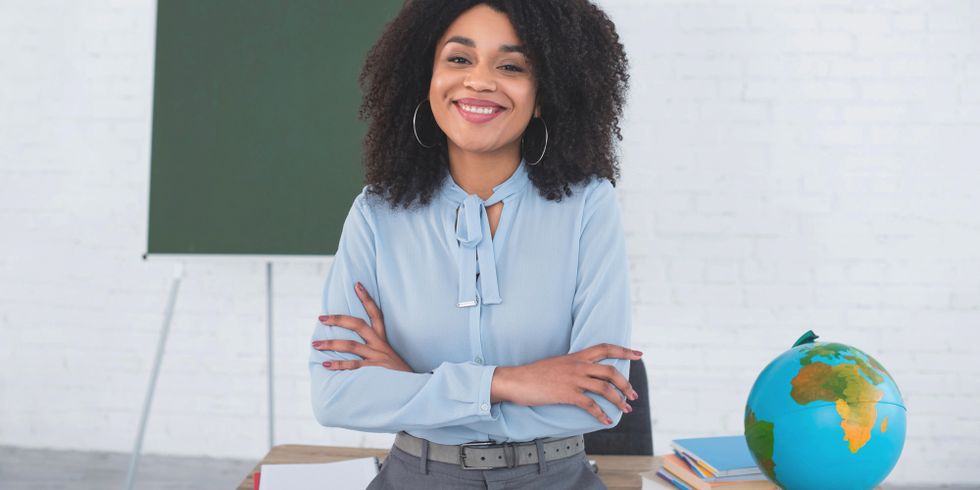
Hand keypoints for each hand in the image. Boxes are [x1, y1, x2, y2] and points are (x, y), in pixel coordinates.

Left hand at [313, 281, 413, 372]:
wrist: (413, 387)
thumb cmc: (398, 374)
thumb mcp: (389, 357)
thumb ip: (375, 351)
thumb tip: (356, 347)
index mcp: (383, 340)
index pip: (376, 314)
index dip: (367, 298)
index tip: (357, 284)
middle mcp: (380, 345)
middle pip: (358, 325)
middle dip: (339, 319)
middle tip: (321, 317)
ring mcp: (377, 357)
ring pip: (352, 345)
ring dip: (331, 344)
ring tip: (315, 344)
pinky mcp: (375, 370)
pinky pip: (354, 365)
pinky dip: (339, 364)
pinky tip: (326, 365)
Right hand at [491, 343, 641, 424]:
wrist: (516, 380)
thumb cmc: (534, 374)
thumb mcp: (557, 364)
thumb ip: (573, 366)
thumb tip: (585, 374)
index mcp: (576, 356)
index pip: (605, 348)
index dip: (624, 350)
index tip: (639, 354)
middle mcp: (578, 365)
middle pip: (611, 371)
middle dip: (626, 383)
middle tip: (633, 395)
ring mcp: (573, 379)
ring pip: (605, 388)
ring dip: (619, 400)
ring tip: (626, 409)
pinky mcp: (567, 394)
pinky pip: (591, 405)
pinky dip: (601, 414)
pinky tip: (606, 421)